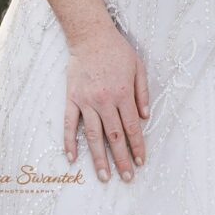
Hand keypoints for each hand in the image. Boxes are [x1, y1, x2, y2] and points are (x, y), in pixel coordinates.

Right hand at [64, 26, 149, 182]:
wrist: (90, 36)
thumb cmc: (116, 50)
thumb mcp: (138, 66)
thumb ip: (142, 92)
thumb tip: (145, 117)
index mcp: (123, 93)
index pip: (131, 127)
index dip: (137, 146)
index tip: (141, 162)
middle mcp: (104, 101)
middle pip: (114, 137)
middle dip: (122, 159)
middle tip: (127, 178)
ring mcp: (86, 101)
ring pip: (92, 136)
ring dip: (99, 158)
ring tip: (104, 177)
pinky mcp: (72, 99)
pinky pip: (69, 124)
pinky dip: (69, 142)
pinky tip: (72, 159)